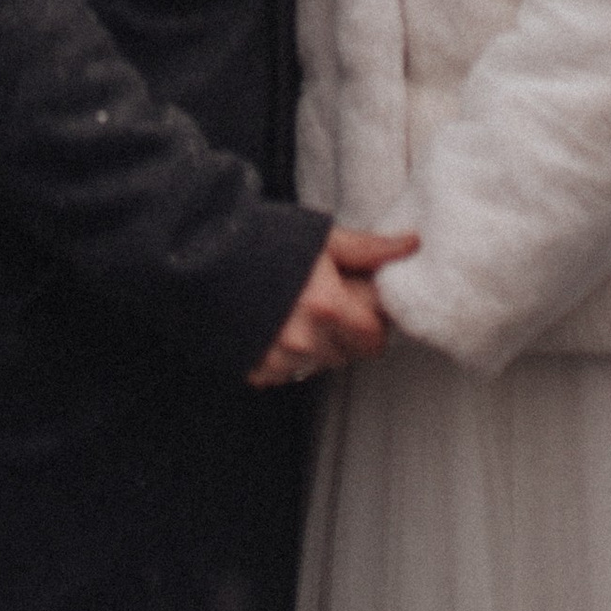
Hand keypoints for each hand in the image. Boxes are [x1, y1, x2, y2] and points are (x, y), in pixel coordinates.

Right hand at [247, 226, 419, 387]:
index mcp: (327, 306)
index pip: (376, 334)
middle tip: (328, 295)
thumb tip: (409, 246)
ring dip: (321, 342)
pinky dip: (291, 352)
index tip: (361, 295)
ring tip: (297, 305)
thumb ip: (369, 250)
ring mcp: (280, 362)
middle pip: (352, 352)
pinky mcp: (258, 372)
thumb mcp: (321, 238)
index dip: (373, 312)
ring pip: (323, 362)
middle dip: (349, 328)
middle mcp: (306, 341)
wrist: (201, 253)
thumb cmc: (261, 240)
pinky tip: (277, 322)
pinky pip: (292, 371)